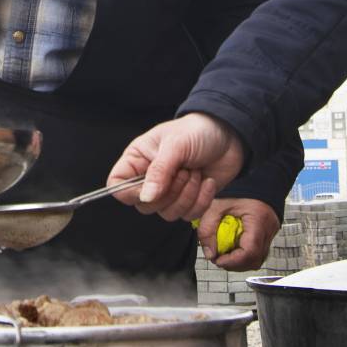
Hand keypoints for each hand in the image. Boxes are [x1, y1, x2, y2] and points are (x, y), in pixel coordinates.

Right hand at [107, 113, 245, 221]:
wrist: (229, 135)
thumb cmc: (198, 131)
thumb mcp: (176, 145)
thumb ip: (159, 171)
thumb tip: (145, 197)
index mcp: (138, 159)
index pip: (117, 185)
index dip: (130, 192)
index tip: (151, 186)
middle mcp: (150, 177)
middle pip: (145, 205)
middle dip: (169, 192)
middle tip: (183, 171)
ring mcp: (170, 191)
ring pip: (168, 214)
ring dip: (187, 195)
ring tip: (195, 173)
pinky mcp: (189, 200)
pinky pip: (189, 215)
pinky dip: (201, 200)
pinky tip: (207, 181)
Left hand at [197, 198, 279, 270]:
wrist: (253, 180)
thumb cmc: (237, 190)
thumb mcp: (216, 206)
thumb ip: (208, 229)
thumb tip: (209, 254)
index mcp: (258, 220)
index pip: (250, 251)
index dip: (233, 261)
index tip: (218, 259)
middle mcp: (269, 229)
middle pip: (254, 260)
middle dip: (234, 264)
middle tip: (219, 258)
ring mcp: (271, 233)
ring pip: (258, 260)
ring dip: (240, 262)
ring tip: (225, 254)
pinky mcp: (268, 235)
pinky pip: (258, 253)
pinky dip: (245, 256)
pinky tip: (234, 249)